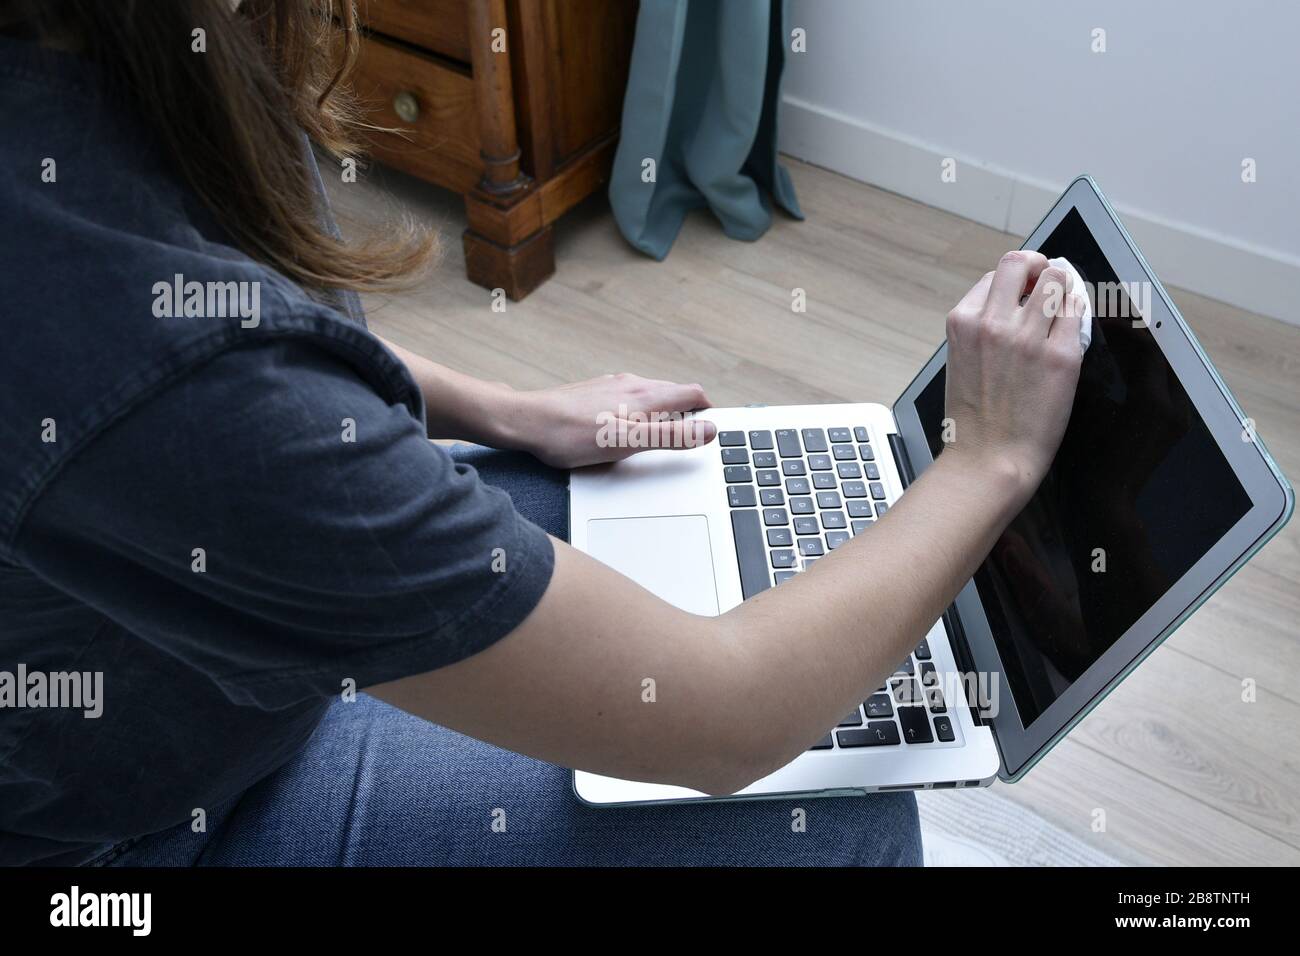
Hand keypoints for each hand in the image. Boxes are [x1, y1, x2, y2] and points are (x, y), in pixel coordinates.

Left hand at [509, 373, 716, 468]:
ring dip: (662, 410)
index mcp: (646, 396)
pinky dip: (639, 409)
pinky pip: (628, 396)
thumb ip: (671, 436)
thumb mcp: (629, 443)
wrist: (528, 422)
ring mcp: (613, 384)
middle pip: (674, 392)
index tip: (709, 428)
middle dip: (687, 412)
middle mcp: (632, 383)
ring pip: (651, 393)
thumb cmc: (573, 436)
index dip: (707, 411)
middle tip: (686, 437)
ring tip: (656, 434)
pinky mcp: (595, 390)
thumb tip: (708, 429)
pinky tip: (624, 424)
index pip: (692, 394)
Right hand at [941, 250, 1085, 499]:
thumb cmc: (973, 422)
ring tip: (1064, 305)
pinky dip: (1078, 311)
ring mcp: (1028, 337)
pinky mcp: (1060, 355)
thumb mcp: (961, 362)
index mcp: (963, 323)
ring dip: (1063, 287)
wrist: (988, 461)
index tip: (1024, 290)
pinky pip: (1077, 312)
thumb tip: (1009, 307)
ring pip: (1056, 280)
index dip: (1014, 281)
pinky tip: (1075, 324)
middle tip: (1046, 282)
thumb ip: (980, 331)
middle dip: (1038, 267)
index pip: (994, 276)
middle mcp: (993, 322)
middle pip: (1021, 262)